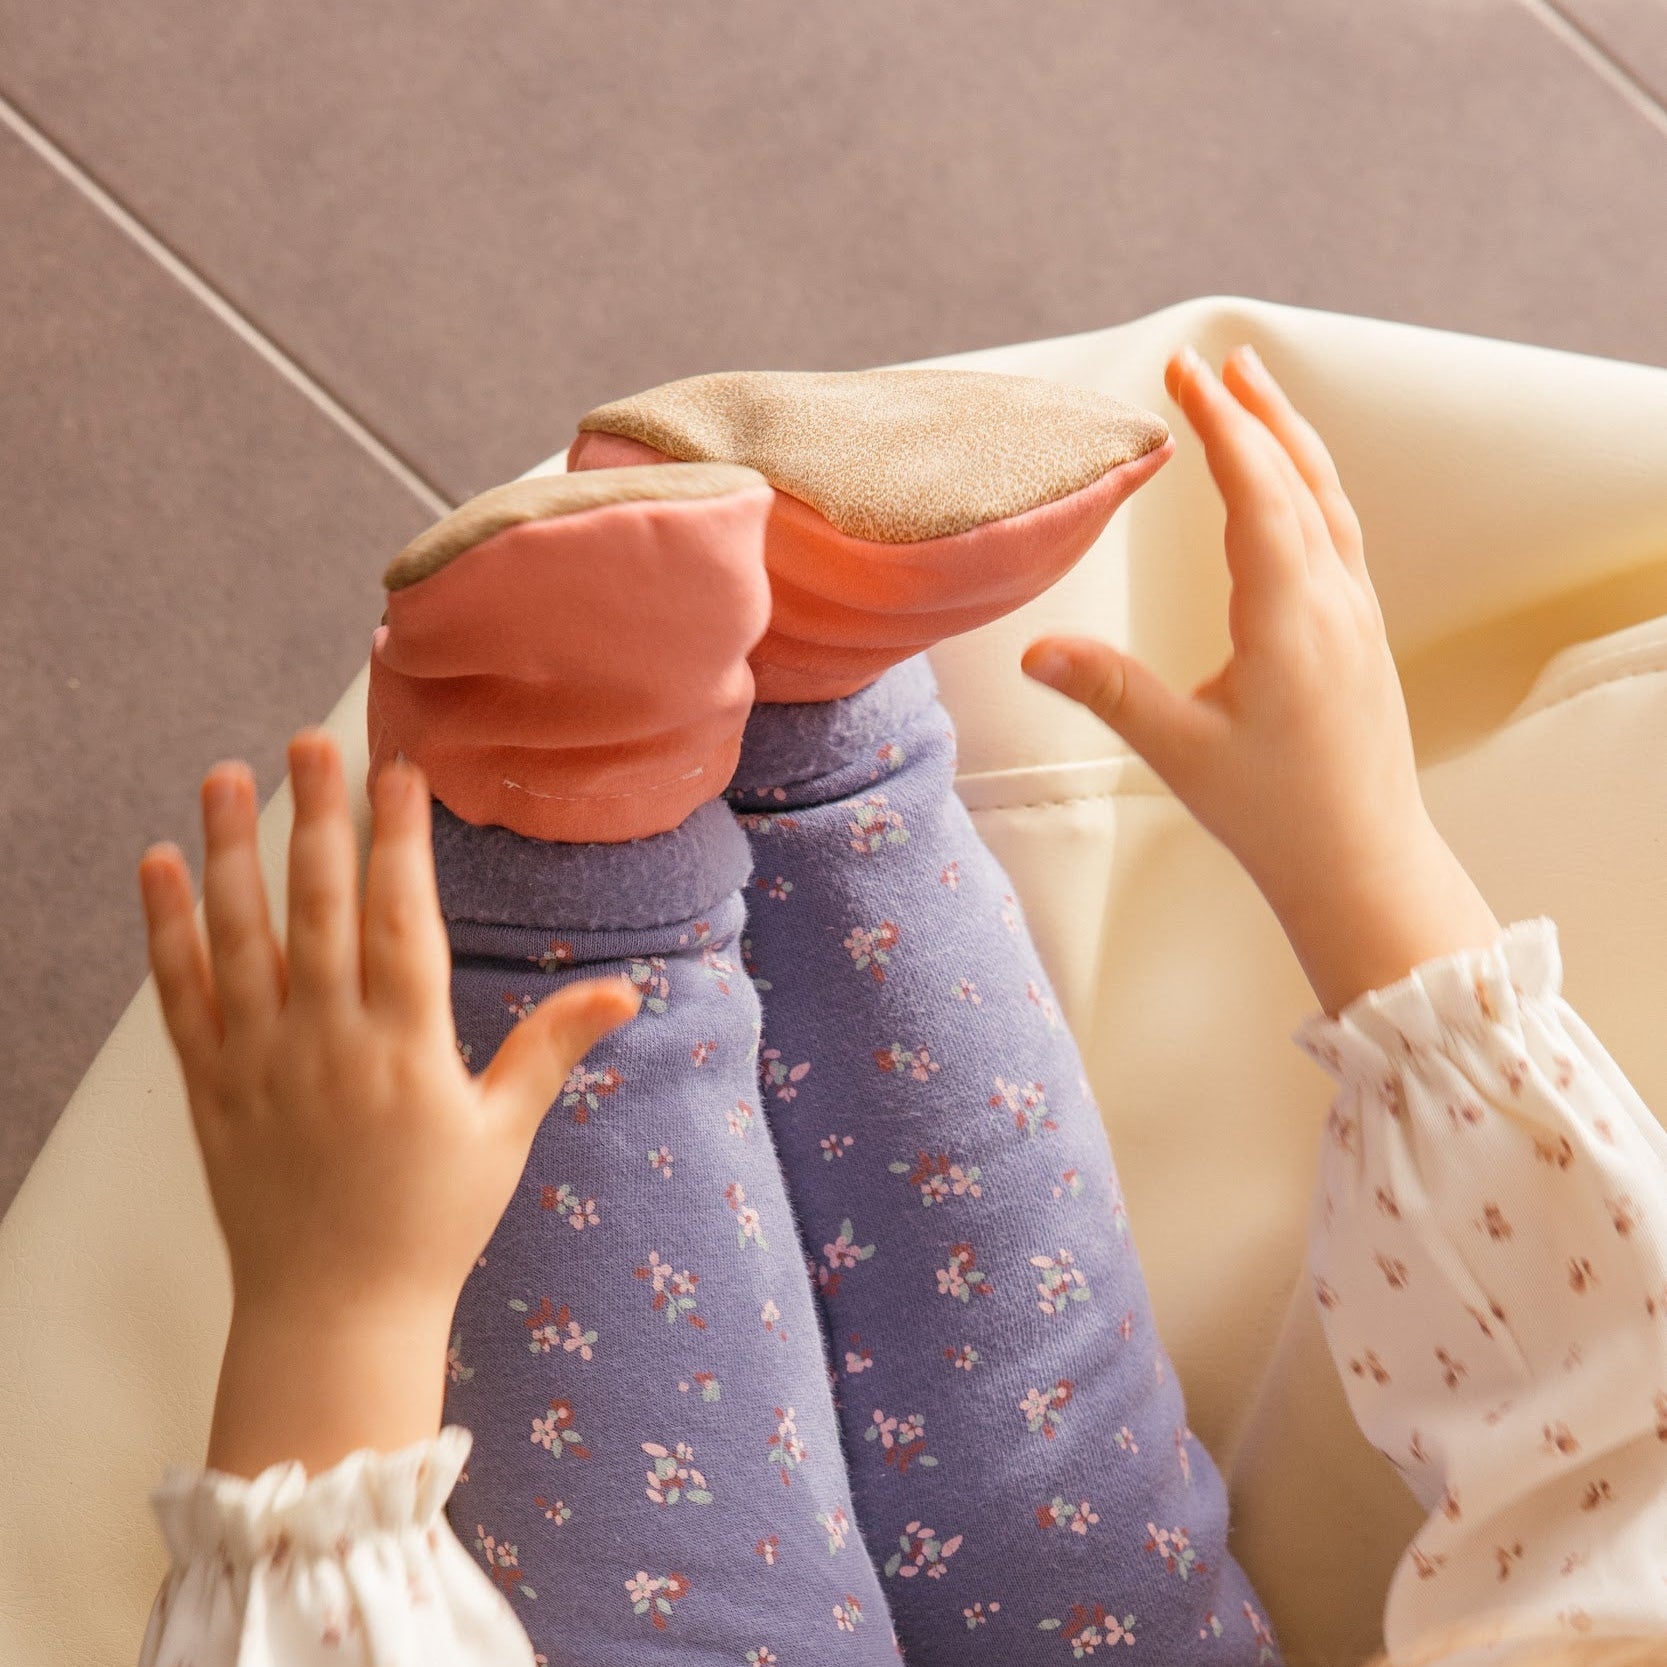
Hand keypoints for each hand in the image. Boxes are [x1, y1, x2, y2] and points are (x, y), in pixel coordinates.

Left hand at [138, 730, 638, 1473]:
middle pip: (318, 905)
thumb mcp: (504, 1133)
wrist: (334, 1312)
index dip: (399, 839)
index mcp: (407, 1048)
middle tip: (311, 739)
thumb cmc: (432, 1222)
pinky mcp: (211, 1089)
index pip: (400, 918)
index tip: (398, 773)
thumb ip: (554, 1047)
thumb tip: (625, 990)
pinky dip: (166, 929)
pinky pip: (180, 996)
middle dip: (316, 814)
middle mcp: (328, 1042)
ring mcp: (260, 1063)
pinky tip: (157, 866)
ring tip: (224, 774)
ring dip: (230, 849)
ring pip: (240, 935)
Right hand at [1023, 344, 1499, 1015]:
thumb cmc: (1277, 816)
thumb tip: (1034, 649)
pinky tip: (1292, 491)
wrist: (1364, 863)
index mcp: (1291, 617)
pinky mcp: (1362, 637)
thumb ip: (1109, 691)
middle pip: (1302, 479)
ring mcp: (1358, 617)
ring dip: (1292, 441)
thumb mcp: (1180, 752)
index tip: (1185, 373)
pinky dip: (1311, 487)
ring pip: (1330, 502)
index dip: (1221, 425)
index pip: (1257, 492)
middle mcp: (1335, 603)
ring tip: (1259, 396)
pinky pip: (1340, 535)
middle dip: (1258, 413)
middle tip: (1219, 361)